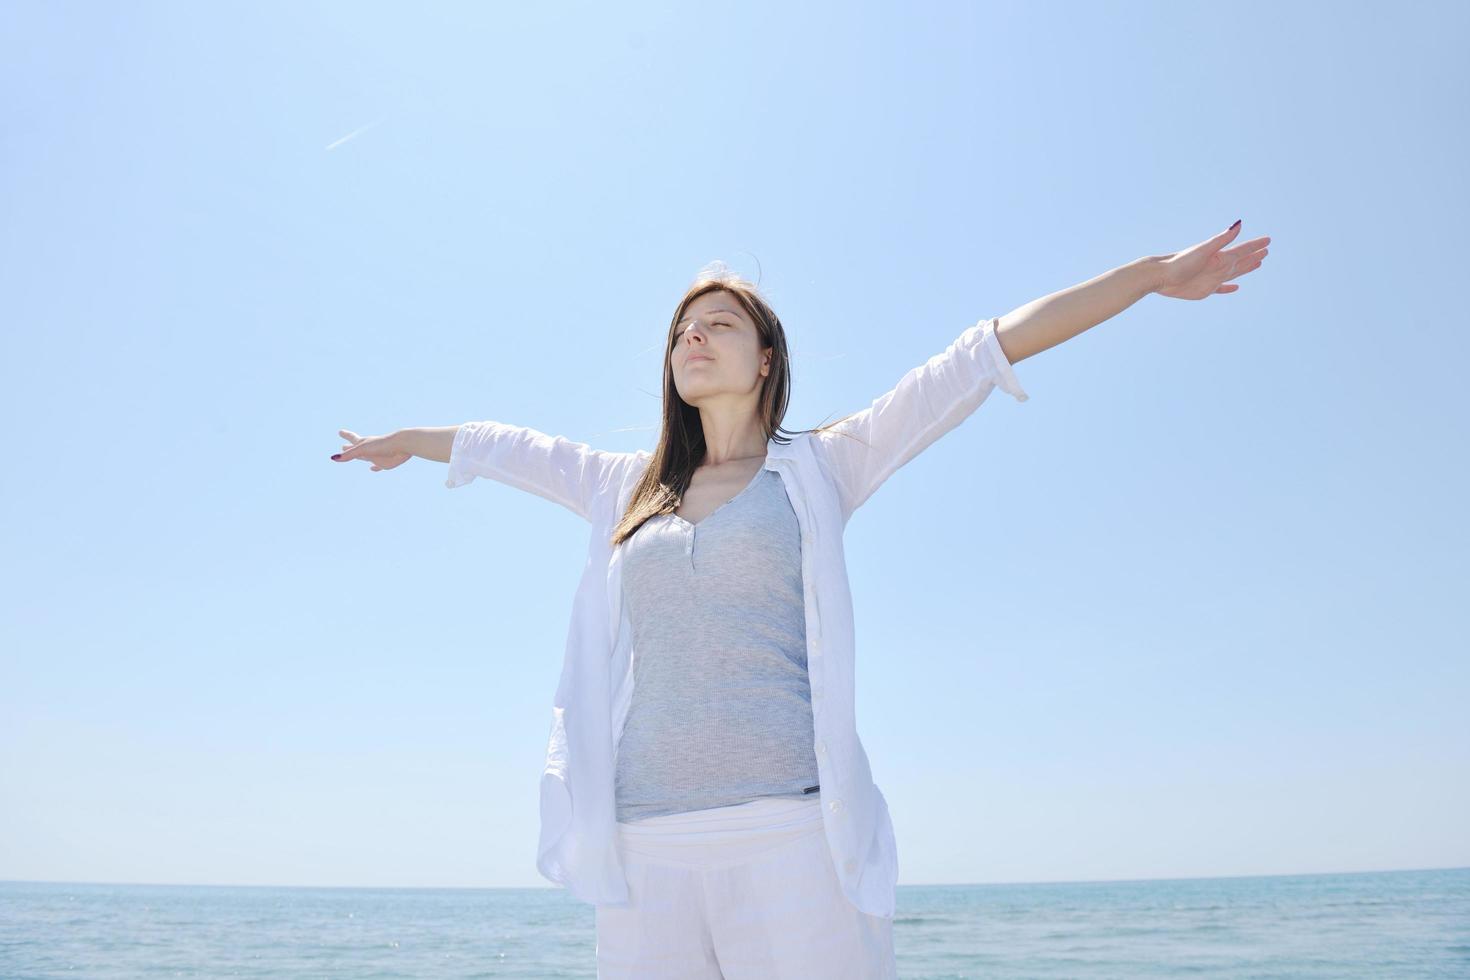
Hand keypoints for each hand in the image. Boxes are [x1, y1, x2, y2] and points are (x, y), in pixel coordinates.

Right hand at [330, 429, 411, 471]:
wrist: (402, 445)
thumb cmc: (383, 445)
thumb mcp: (363, 449)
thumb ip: (349, 455)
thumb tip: (333, 458)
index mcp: (363, 443)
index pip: (352, 438)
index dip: (346, 435)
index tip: (340, 431)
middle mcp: (369, 449)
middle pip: (356, 448)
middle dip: (349, 447)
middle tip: (342, 445)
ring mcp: (377, 456)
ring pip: (366, 457)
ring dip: (360, 457)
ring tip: (356, 456)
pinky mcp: (385, 463)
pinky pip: (378, 466)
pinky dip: (375, 468)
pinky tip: (372, 469)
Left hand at [1151, 221, 1270, 299]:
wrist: (1161, 276)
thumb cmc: (1181, 262)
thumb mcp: (1204, 250)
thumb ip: (1222, 239)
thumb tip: (1239, 224)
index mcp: (1220, 256)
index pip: (1242, 249)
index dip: (1255, 245)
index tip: (1268, 240)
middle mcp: (1218, 266)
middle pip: (1241, 260)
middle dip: (1253, 255)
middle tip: (1266, 250)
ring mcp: (1212, 278)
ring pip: (1234, 273)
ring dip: (1246, 268)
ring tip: (1257, 263)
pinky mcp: (1205, 290)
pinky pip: (1221, 288)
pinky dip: (1229, 288)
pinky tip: (1235, 287)